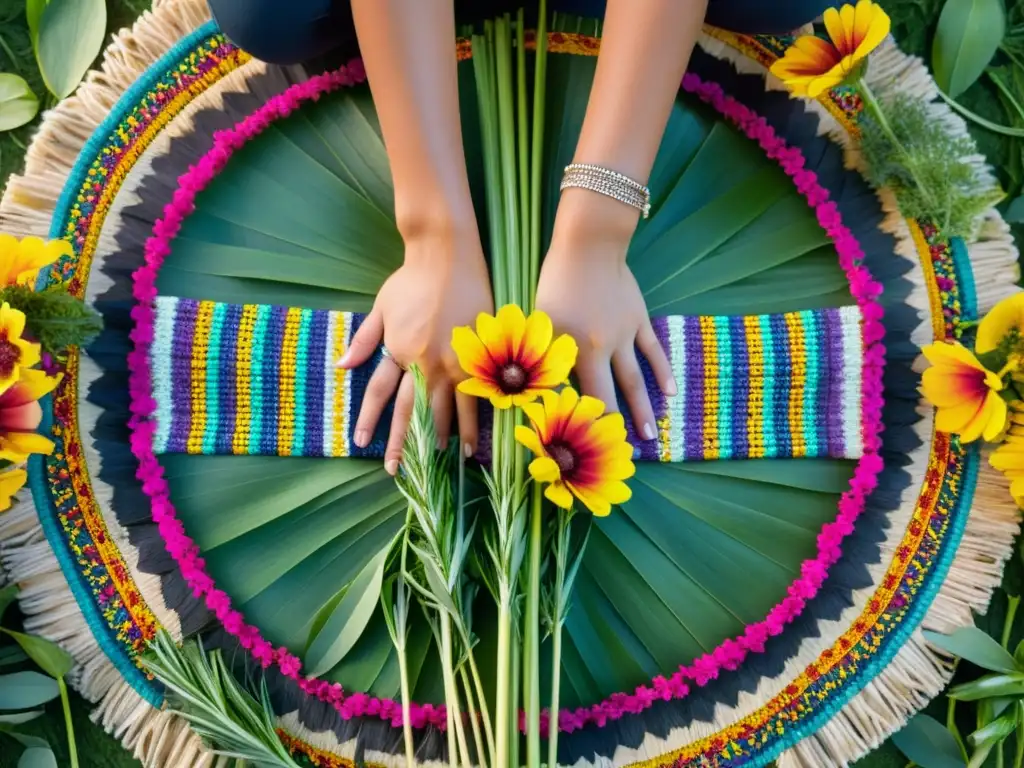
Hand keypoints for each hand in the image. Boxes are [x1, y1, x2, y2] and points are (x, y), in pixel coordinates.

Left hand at [338, 227, 492, 473]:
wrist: (449, 257)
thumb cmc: (413, 278)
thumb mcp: (381, 307)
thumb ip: (364, 339)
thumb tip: (341, 365)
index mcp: (398, 350)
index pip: (380, 393)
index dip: (369, 418)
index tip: (360, 441)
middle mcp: (423, 363)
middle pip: (410, 412)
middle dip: (402, 443)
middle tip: (395, 471)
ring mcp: (453, 363)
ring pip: (443, 411)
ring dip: (438, 440)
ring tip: (436, 464)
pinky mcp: (477, 360)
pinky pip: (473, 399)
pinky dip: (470, 424)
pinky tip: (469, 444)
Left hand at [536, 197, 675, 440]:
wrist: (588, 245)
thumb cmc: (554, 281)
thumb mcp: (538, 321)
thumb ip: (540, 356)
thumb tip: (534, 392)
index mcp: (572, 352)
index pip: (577, 397)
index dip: (583, 426)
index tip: (586, 451)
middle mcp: (601, 349)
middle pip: (611, 397)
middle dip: (617, 428)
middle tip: (624, 456)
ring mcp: (625, 336)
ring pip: (636, 380)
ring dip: (644, 410)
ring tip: (653, 436)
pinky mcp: (639, 320)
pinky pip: (654, 352)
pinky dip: (662, 373)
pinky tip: (670, 394)